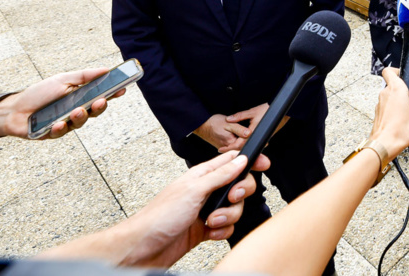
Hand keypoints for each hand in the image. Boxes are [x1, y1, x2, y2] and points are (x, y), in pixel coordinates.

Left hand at [0, 68, 124, 139]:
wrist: (13, 108)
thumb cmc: (38, 93)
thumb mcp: (62, 79)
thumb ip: (84, 76)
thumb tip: (106, 69)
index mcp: (80, 97)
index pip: (100, 95)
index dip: (112, 93)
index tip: (122, 89)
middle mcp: (76, 111)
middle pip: (94, 111)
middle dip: (99, 107)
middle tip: (101, 101)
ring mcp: (66, 124)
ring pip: (79, 123)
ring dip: (80, 117)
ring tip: (76, 112)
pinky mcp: (53, 134)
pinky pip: (61, 132)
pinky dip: (59, 128)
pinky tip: (57, 123)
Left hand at [118, 151, 269, 267]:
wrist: (144, 247)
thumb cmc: (159, 216)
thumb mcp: (193, 190)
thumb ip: (220, 175)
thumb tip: (240, 160)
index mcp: (202, 175)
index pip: (231, 161)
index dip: (249, 160)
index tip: (264, 163)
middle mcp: (205, 191)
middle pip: (239, 186)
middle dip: (240, 194)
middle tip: (231, 198)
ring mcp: (206, 210)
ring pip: (234, 209)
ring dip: (228, 217)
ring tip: (211, 221)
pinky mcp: (205, 228)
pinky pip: (226, 227)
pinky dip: (221, 231)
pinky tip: (209, 233)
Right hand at [194, 114, 249, 151]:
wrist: (203, 125)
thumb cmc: (214, 123)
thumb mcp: (229, 123)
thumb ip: (240, 129)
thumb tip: (249, 133)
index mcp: (231, 142)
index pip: (245, 143)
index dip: (250, 137)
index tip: (248, 131)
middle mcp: (228, 148)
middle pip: (241, 146)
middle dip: (244, 139)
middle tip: (240, 131)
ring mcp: (225, 149)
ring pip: (236, 146)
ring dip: (239, 140)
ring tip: (234, 132)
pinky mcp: (222, 148)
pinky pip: (231, 146)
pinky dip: (233, 141)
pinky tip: (231, 136)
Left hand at [221, 105, 289, 152]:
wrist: (282, 112)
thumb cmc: (268, 111)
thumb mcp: (251, 112)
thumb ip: (239, 116)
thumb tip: (228, 119)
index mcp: (252, 133)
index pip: (238, 144)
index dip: (229, 148)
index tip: (221, 148)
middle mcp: (257, 138)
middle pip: (242, 148)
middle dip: (232, 149)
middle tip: (223, 149)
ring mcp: (261, 140)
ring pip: (247, 146)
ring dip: (238, 147)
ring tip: (230, 146)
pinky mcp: (263, 139)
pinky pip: (252, 143)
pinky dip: (245, 143)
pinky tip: (241, 141)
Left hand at [368, 68, 408, 157]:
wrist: (385, 144)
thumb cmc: (400, 129)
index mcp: (396, 89)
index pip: (389, 70)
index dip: (397, 71)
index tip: (405, 76)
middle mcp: (385, 93)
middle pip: (392, 84)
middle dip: (403, 89)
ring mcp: (380, 103)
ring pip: (390, 96)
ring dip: (399, 101)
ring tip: (407, 113)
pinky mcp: (378, 112)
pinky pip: (387, 106)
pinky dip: (394, 109)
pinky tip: (401, 120)